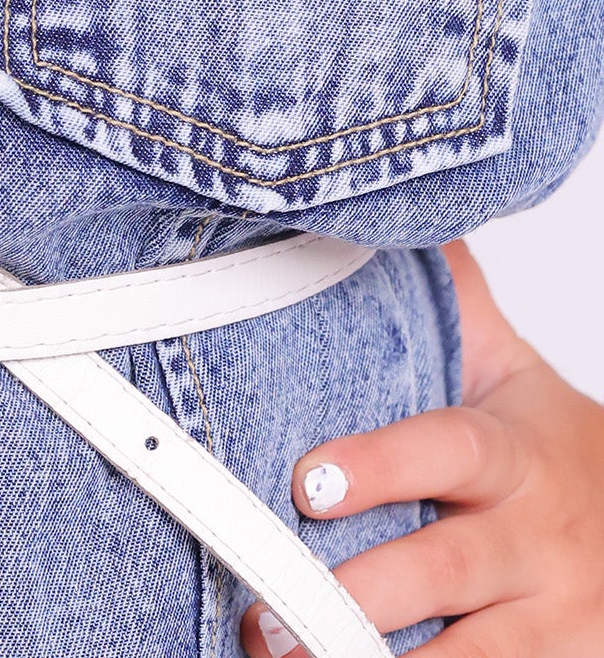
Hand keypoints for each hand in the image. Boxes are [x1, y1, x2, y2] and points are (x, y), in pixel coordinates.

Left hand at [239, 240, 603, 656]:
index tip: (306, 479)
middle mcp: (535, 539)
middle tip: (263, 604)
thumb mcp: (513, 373)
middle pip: (446, 568)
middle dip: (357, 590)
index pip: (445, 450)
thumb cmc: (551, 451)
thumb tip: (389, 202)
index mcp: (513, 453)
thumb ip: (451, 300)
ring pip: (467, 655)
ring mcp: (552, 620)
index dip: (378, 464)